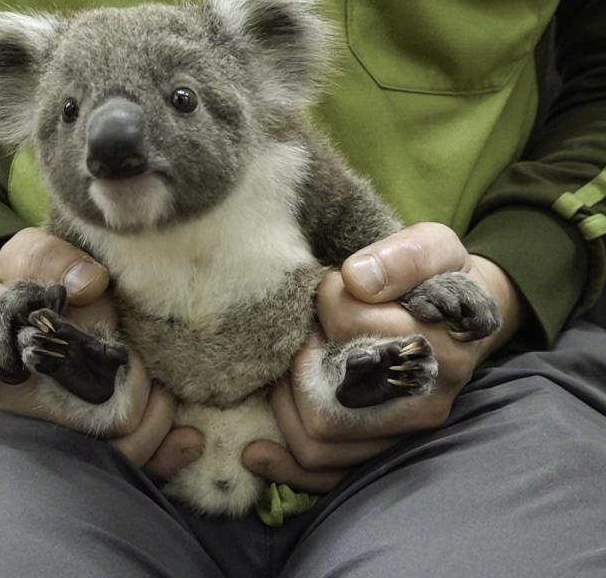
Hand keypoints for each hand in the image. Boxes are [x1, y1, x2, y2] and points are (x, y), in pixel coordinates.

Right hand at [0, 227, 202, 478]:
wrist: (9, 298)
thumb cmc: (19, 277)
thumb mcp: (24, 253)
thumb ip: (50, 260)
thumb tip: (91, 284)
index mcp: (1, 366)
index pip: (60, 388)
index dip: (108, 373)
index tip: (129, 349)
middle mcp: (23, 408)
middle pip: (96, 433)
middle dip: (141, 401)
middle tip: (158, 369)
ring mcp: (54, 427)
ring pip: (113, 455)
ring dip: (155, 425)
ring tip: (171, 394)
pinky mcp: (81, 435)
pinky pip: (124, 462)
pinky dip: (162, 453)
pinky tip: (190, 439)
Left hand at [243, 222, 523, 491]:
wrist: (466, 320)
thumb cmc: (442, 279)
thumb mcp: (434, 247)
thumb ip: (401, 256)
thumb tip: (357, 278)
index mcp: (440, 344)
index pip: (351, 322)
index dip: (327, 298)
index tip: (332, 286)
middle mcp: (425, 399)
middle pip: (330, 395)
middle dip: (298, 361)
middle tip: (303, 334)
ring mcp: (403, 432)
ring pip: (321, 441)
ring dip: (286, 404)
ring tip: (285, 371)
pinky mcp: (383, 450)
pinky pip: (330, 474)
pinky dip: (287, 465)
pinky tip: (256, 451)